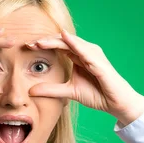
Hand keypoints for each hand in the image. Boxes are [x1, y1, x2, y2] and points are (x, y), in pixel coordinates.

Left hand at [26, 29, 143, 124]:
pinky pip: (85, 51)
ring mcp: (94, 55)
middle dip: (46, 41)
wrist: (116, 103)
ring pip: (72, 43)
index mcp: (79, 56)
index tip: (27, 47)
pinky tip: (65, 39)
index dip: (43, 45)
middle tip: (29, 43)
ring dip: (55, 41)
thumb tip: (31, 90)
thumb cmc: (97, 94)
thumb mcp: (69, 92)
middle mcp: (86, 52)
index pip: (59, 46)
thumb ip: (51, 90)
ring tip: (40, 41)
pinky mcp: (100, 63)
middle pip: (63, 41)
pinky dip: (75, 44)